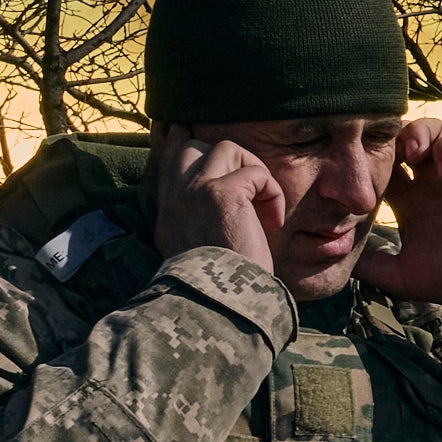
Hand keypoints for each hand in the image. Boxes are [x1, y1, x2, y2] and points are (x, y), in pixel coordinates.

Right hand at [151, 126, 285, 278]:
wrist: (223, 301)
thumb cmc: (223, 286)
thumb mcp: (199, 251)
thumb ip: (200, 222)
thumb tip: (221, 203)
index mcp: (168, 214)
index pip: (169, 162)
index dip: (183, 145)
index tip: (197, 139)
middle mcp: (175, 198)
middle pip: (190, 145)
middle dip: (223, 152)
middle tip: (250, 175)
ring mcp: (195, 190)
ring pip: (225, 147)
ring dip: (253, 170)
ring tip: (263, 204)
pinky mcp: (222, 192)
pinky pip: (255, 173)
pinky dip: (272, 193)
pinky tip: (273, 221)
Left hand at [356, 118, 441, 321]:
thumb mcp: (399, 275)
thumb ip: (369, 264)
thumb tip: (327, 257)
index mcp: (407, 201)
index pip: (379, 165)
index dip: (364, 158)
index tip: (351, 166)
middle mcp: (427, 182)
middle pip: (402, 139)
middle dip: (388, 138)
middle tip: (378, 151)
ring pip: (431, 131)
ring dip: (417, 134)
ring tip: (411, 154)